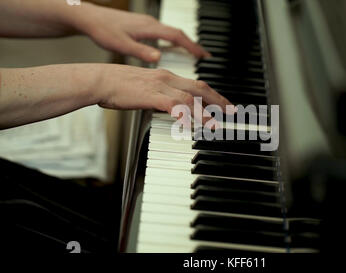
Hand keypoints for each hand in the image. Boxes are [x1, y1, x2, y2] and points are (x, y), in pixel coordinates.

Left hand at [74, 3, 209, 61]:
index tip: (203, 56)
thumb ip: (141, 52)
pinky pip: (164, 33)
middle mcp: (151, 24)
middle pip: (178, 34)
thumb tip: (159, 58)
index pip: (176, 36)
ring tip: (194, 54)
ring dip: (184, 43)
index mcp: (149, 28)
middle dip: (193, 45)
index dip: (191, 46)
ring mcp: (147, 24)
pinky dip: (173, 41)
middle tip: (205, 57)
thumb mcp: (121, 44)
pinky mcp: (142, 26)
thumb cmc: (103, 30)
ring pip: (172, 33)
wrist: (89, 17)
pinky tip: (172, 48)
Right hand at [95, 64, 233, 122]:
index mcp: (166, 76)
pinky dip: (185, 115)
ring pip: (190, 97)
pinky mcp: (151, 95)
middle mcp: (167, 78)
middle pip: (200, 87)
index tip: (223, 104)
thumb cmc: (118, 86)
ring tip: (215, 124)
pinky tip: (192, 124)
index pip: (196, 84)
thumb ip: (160, 97)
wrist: (100, 80)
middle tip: (231, 111)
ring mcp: (160, 86)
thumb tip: (172, 109)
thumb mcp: (145, 89)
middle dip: (218, 100)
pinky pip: (173, 105)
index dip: (213, 94)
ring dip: (205, 112)